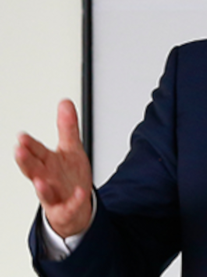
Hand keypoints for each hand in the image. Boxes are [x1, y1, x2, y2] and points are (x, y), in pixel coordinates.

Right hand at [15, 99, 92, 237]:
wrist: (75, 208)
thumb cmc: (68, 177)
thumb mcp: (71, 148)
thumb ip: (67, 127)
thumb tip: (65, 102)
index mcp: (48, 163)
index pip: (36, 152)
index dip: (29, 145)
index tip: (22, 136)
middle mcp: (48, 179)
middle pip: (34, 170)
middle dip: (27, 161)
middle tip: (19, 150)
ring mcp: (55, 196)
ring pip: (45, 192)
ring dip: (42, 187)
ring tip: (39, 180)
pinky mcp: (65, 210)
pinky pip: (70, 206)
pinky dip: (74, 200)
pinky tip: (80, 193)